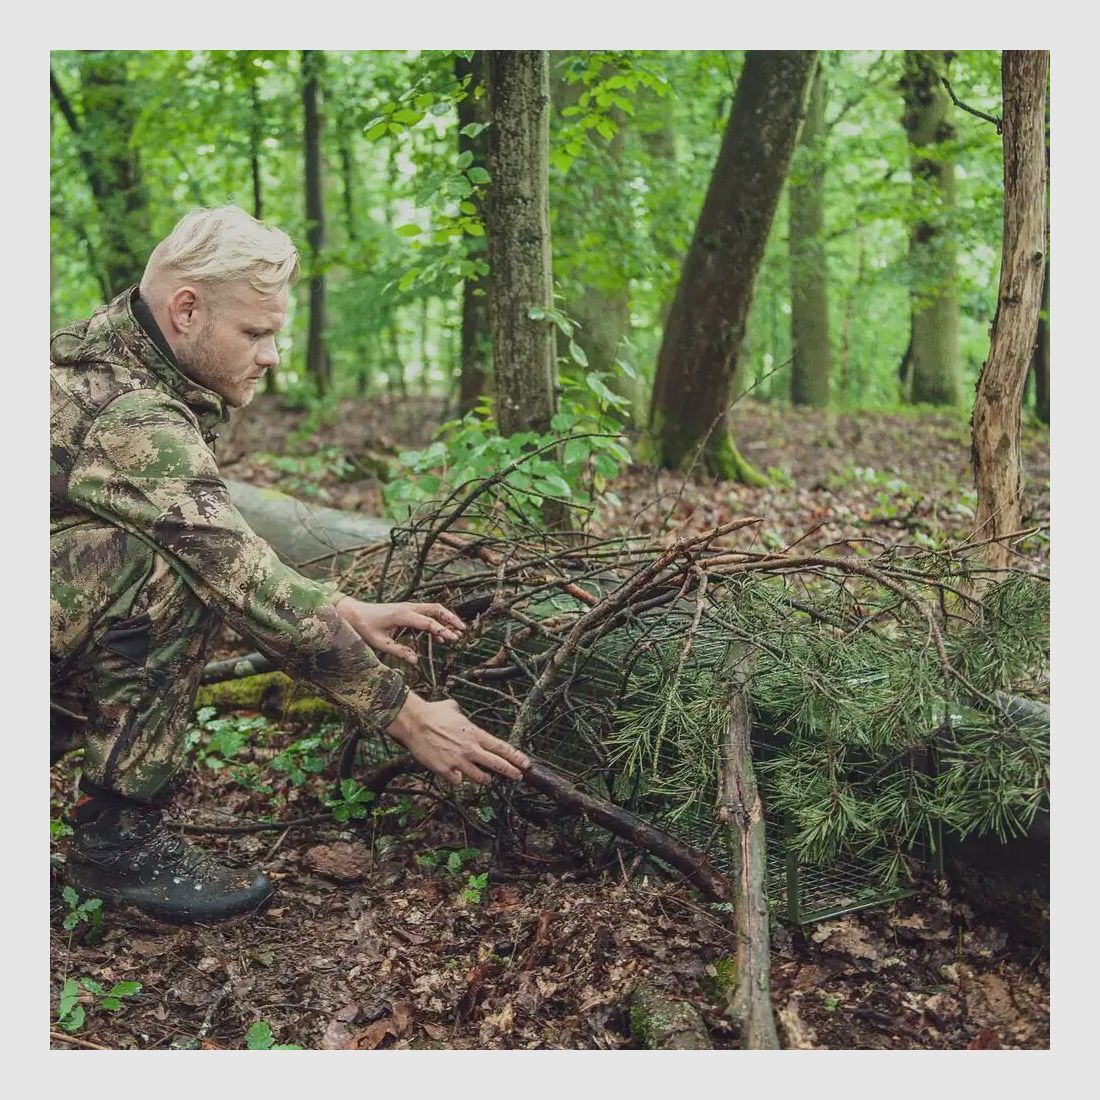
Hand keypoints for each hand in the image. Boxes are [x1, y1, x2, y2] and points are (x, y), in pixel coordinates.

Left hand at [336, 597, 465, 665]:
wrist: (353, 613)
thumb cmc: (364, 627)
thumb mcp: (380, 643)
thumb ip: (399, 652)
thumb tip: (416, 661)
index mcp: (402, 615)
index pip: (428, 622)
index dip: (442, 630)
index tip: (453, 638)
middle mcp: (408, 607)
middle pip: (436, 609)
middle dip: (451, 619)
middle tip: (463, 630)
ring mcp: (408, 607)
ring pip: (433, 609)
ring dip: (446, 619)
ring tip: (457, 633)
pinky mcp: (406, 610)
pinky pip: (426, 614)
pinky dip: (435, 623)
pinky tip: (439, 638)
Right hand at [386, 692, 529, 786]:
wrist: (414, 722)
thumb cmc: (432, 713)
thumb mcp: (451, 708)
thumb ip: (459, 713)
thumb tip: (456, 710)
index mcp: (475, 734)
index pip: (501, 748)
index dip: (516, 757)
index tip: (526, 763)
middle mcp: (470, 749)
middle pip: (497, 764)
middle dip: (511, 772)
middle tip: (518, 777)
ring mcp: (458, 761)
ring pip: (479, 777)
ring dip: (485, 779)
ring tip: (487, 780)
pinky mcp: (445, 770)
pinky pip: (456, 781)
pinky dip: (456, 779)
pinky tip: (454, 776)